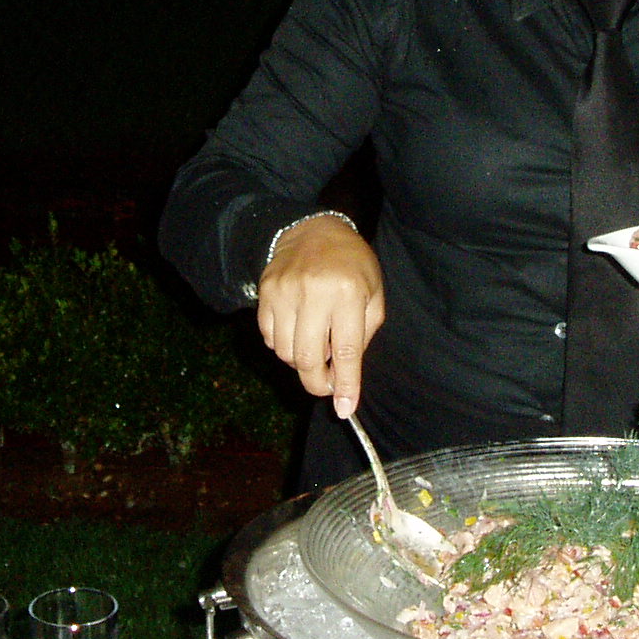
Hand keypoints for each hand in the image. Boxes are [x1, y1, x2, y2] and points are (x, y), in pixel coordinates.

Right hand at [256, 216, 384, 418]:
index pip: (346, 350)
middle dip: (316, 383)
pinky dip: (283, 346)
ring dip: (301, 361)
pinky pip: (269, 338)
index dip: (344, 384)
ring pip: (286, 352)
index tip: (343, 408)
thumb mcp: (372, 295)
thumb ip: (363, 336)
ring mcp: (285, 292)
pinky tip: (296, 331)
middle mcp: (314, 293)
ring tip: (315, 345)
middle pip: (308, 358)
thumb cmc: (351, 266)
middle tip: (325, 386)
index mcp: (348, 293)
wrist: (313, 229)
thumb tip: (345, 379)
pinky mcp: (265, 293)